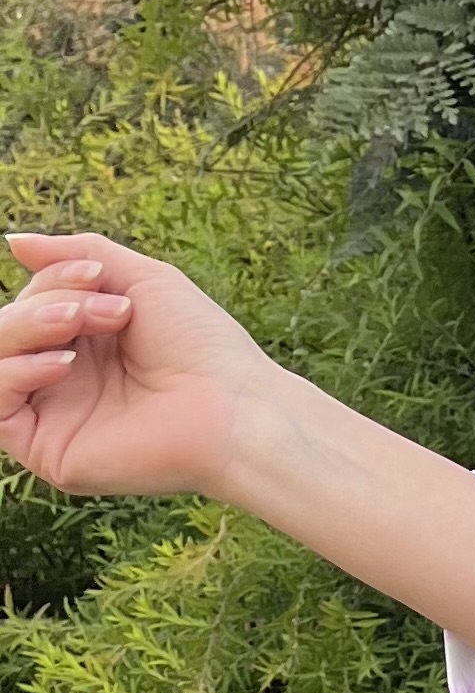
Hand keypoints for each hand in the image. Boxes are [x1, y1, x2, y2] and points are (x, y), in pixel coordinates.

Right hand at [2, 229, 281, 501]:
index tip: (99, 276)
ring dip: (29, 326)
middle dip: (49, 300)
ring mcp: (54, 415)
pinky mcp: (49, 451)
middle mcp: (64, 378)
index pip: (32, 301)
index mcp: (85, 342)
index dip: (54, 279)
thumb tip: (13, 241)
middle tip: (111, 309)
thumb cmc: (204, 345)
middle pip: (7, 326)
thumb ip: (78, 255)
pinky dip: (15, 372)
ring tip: (80, 323)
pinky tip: (61, 364)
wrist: (235, 407)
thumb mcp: (142, 280)